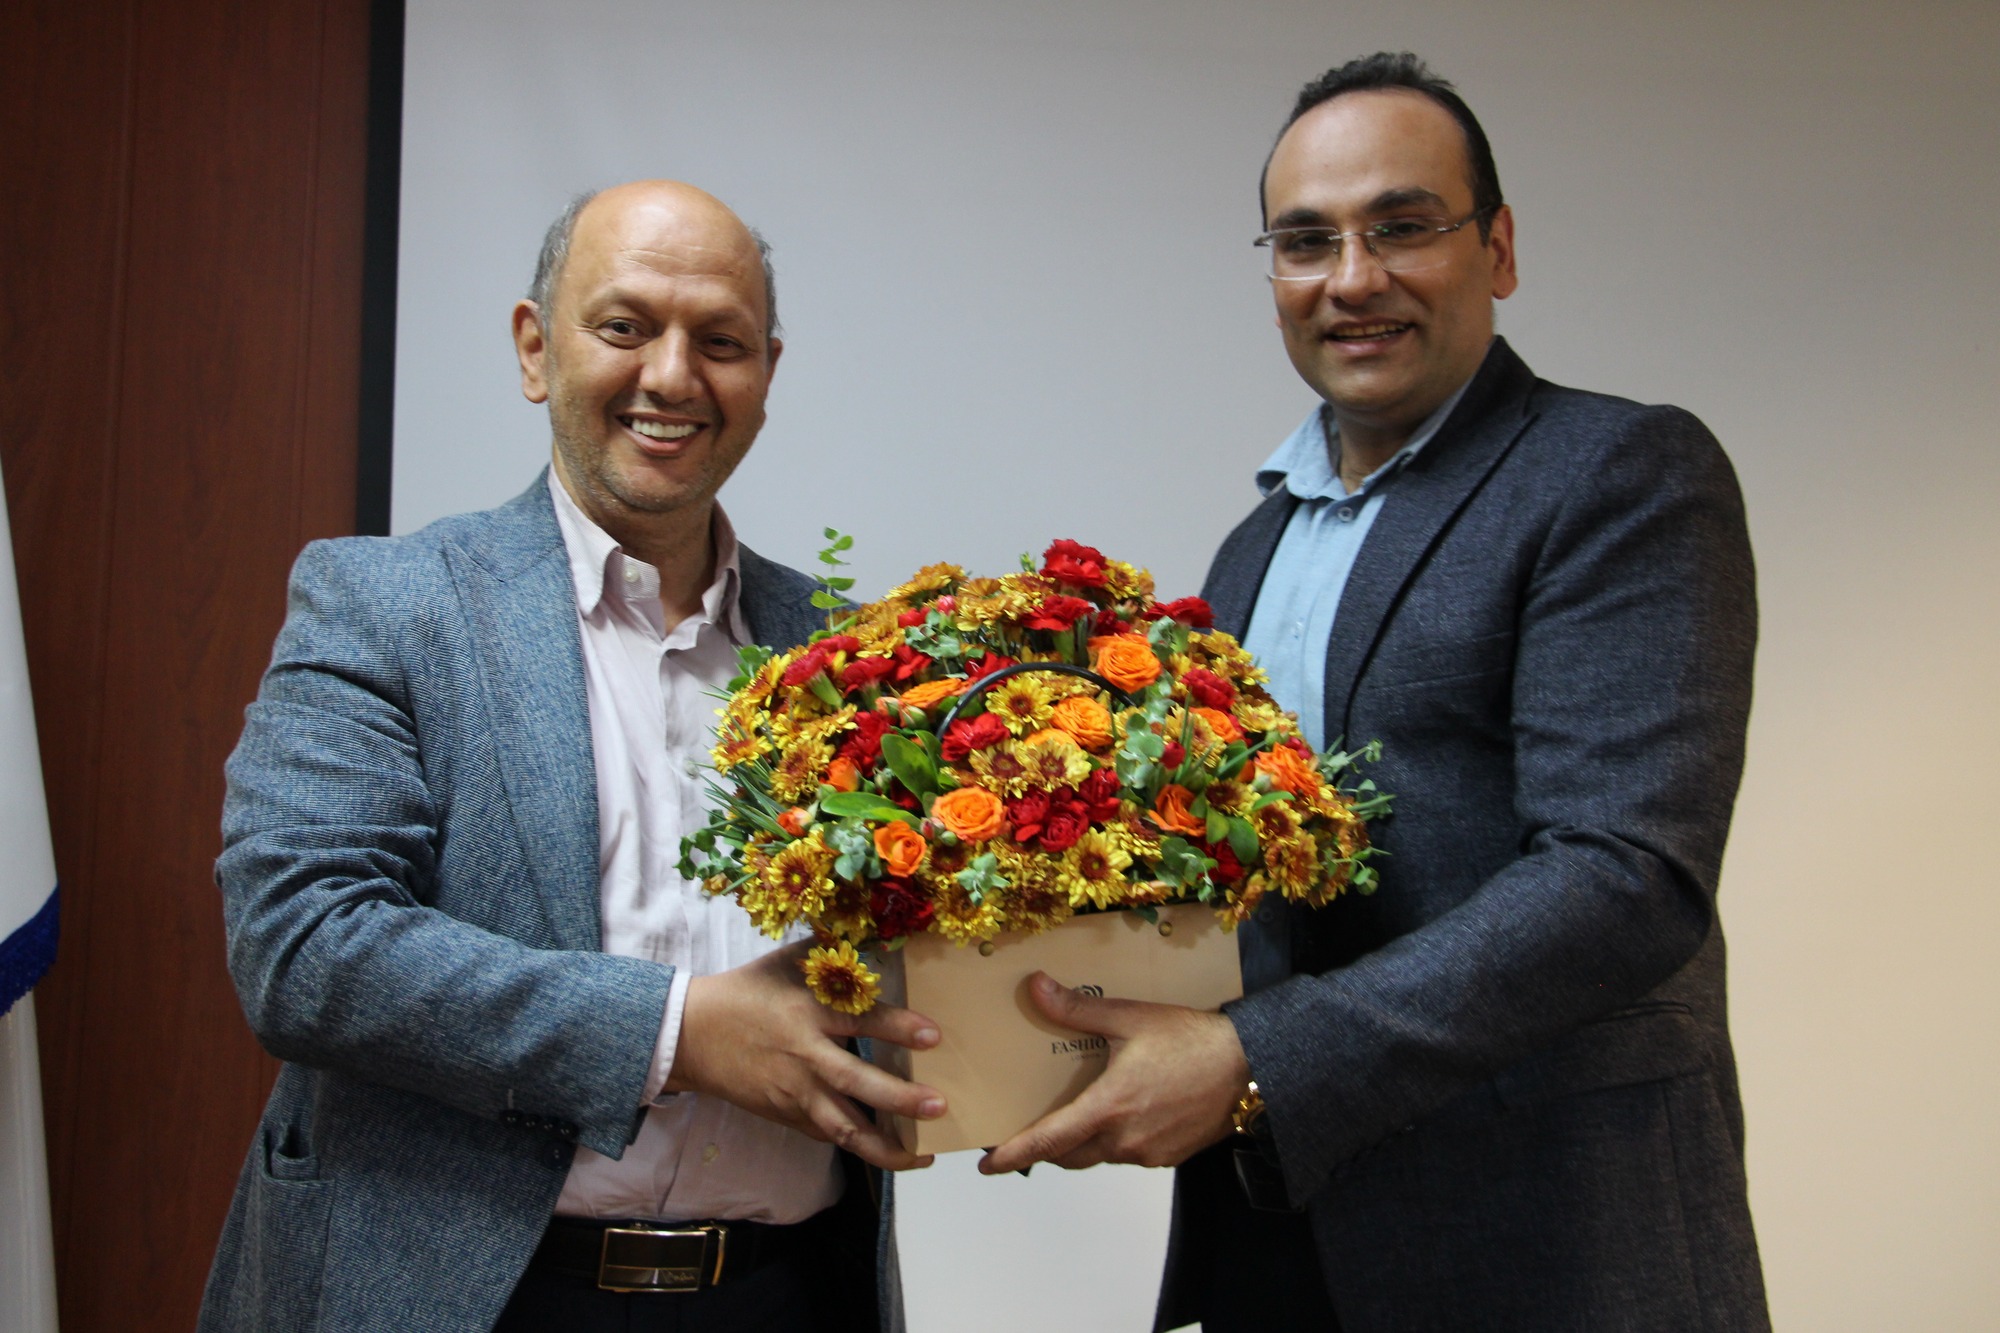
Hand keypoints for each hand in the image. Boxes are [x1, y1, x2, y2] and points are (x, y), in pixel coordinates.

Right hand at [665, 941, 945, 1170]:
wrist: (693, 1035)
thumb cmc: (748, 991)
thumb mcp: (788, 962)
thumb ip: (833, 950)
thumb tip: (882, 931)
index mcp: (807, 1011)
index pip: (859, 1020)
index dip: (897, 1028)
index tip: (933, 1036)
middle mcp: (804, 1056)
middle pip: (855, 1083)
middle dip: (899, 1099)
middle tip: (938, 1106)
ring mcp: (794, 1093)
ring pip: (842, 1128)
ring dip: (884, 1146)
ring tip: (921, 1157)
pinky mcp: (787, 1115)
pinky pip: (828, 1135)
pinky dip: (859, 1147)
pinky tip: (891, 1153)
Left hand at [977, 972, 1248, 1174]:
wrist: (1248, 1065)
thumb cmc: (1188, 1039)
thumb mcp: (1129, 1018)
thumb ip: (1077, 1009)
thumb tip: (1035, 987)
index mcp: (1108, 1108)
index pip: (1048, 1141)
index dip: (1014, 1154)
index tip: (988, 1165)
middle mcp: (1124, 1140)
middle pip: (1070, 1155)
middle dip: (1047, 1148)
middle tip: (1028, 1133)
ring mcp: (1148, 1153)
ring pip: (1100, 1155)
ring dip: (1085, 1141)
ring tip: (1079, 1114)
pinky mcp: (1169, 1157)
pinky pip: (1129, 1154)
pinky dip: (1116, 1139)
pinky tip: (1125, 1113)